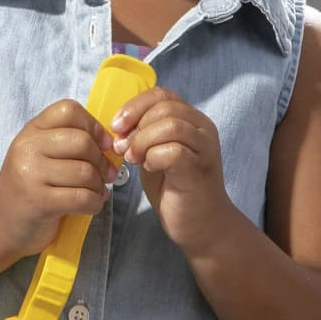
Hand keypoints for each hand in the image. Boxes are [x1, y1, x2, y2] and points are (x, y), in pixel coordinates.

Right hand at [0, 100, 117, 255]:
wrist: (0, 220)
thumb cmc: (31, 185)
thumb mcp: (42, 153)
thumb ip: (68, 141)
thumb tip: (111, 143)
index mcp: (32, 130)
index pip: (68, 110)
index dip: (94, 125)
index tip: (104, 144)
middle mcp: (28, 147)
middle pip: (82, 142)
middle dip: (102, 160)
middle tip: (107, 174)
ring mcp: (31, 174)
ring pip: (85, 172)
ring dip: (99, 185)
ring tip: (97, 191)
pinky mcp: (38, 202)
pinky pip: (81, 197)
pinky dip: (94, 203)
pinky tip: (91, 204)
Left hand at [111, 88, 231, 251]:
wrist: (199, 225)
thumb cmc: (174, 188)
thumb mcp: (154, 153)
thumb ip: (142, 134)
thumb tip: (117, 125)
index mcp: (191, 119)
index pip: (161, 94)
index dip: (134, 106)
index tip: (117, 126)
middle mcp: (202, 129)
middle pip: (165, 107)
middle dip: (136, 125)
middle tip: (123, 148)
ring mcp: (204, 149)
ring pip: (171, 125)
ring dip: (143, 141)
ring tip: (132, 159)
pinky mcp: (199, 170)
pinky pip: (174, 151)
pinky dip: (153, 157)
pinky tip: (148, 168)